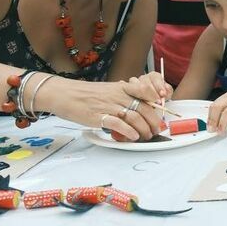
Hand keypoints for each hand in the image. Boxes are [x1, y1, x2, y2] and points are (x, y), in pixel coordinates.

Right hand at [46, 74, 169, 140]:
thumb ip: (123, 96)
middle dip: (154, 122)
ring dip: (144, 130)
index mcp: (122, 88)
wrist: (64, 94)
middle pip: (145, 108)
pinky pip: (120, 124)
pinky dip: (129, 132)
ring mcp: (109, 106)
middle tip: (155, 131)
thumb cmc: (86, 94)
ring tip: (145, 137)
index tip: (162, 115)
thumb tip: (137, 107)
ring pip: (136, 118)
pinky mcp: (99, 116)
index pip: (147, 93)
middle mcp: (118, 95)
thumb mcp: (108, 90)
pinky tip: (133, 137)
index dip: (158, 105)